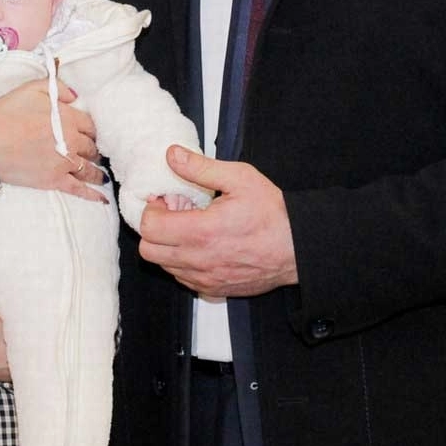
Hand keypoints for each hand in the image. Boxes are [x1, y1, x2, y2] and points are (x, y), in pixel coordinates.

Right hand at [0, 76, 103, 201]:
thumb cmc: (5, 114)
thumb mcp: (31, 89)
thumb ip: (58, 88)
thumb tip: (75, 96)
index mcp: (68, 118)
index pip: (90, 125)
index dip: (90, 129)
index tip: (90, 134)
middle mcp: (71, 140)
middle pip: (91, 146)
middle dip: (94, 150)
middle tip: (95, 154)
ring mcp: (64, 162)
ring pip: (89, 168)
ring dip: (97, 172)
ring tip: (101, 176)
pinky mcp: (54, 180)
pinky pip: (79, 189)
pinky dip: (92, 194)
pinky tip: (101, 198)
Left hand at [138, 145, 296, 297]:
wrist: (297, 248)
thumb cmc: (273, 214)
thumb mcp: (240, 178)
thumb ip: (201, 167)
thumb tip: (173, 156)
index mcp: (202, 231)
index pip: (150, 227)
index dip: (152, 210)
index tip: (166, 201)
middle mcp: (199, 260)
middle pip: (148, 251)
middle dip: (155, 230)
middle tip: (174, 215)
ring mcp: (205, 278)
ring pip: (164, 266)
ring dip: (169, 247)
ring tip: (191, 229)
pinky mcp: (214, 289)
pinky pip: (184, 279)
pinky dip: (184, 264)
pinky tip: (202, 247)